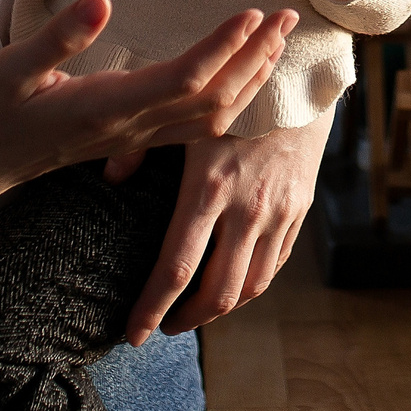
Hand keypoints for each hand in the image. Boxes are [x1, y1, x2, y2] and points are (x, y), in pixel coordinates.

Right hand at [0, 0, 296, 210]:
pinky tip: (245, 74)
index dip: (224, 47)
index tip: (254, 13)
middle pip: (213, 96)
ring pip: (214, 116)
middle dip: (256, 56)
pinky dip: (233, 98)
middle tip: (288, 15)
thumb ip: (59, 36)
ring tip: (277, 38)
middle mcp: (133, 126)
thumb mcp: (13, 66)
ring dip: (252, 77)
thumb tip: (102, 1)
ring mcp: (138, 137)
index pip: (184, 77)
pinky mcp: (137, 138)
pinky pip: (200, 126)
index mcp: (109, 106)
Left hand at [108, 105, 333, 341]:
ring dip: (219, 309)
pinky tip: (231, 282)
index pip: (176, 268)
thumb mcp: (182, 115)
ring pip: (250, 287)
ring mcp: (278, 212)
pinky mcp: (299, 210)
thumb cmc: (228, 94)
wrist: (298, 77)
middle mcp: (247, 208)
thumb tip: (110, 177)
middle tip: (164, 326)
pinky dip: (250, 284)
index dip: (152, 309)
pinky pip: (274, 264)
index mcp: (208, 188)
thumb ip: (140, 149)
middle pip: (217, 292)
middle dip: (186, 319)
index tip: (134, 334)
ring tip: (195, 310)